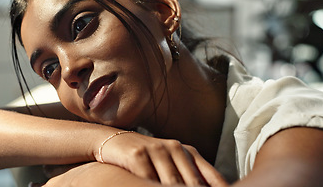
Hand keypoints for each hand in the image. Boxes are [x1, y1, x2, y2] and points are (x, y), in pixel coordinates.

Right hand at [95, 132, 228, 185]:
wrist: (112, 139)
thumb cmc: (145, 156)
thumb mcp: (170, 161)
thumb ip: (190, 175)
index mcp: (187, 151)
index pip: (210, 176)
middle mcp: (175, 148)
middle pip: (193, 182)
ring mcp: (156, 151)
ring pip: (172, 183)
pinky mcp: (137, 156)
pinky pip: (149, 179)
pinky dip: (152, 186)